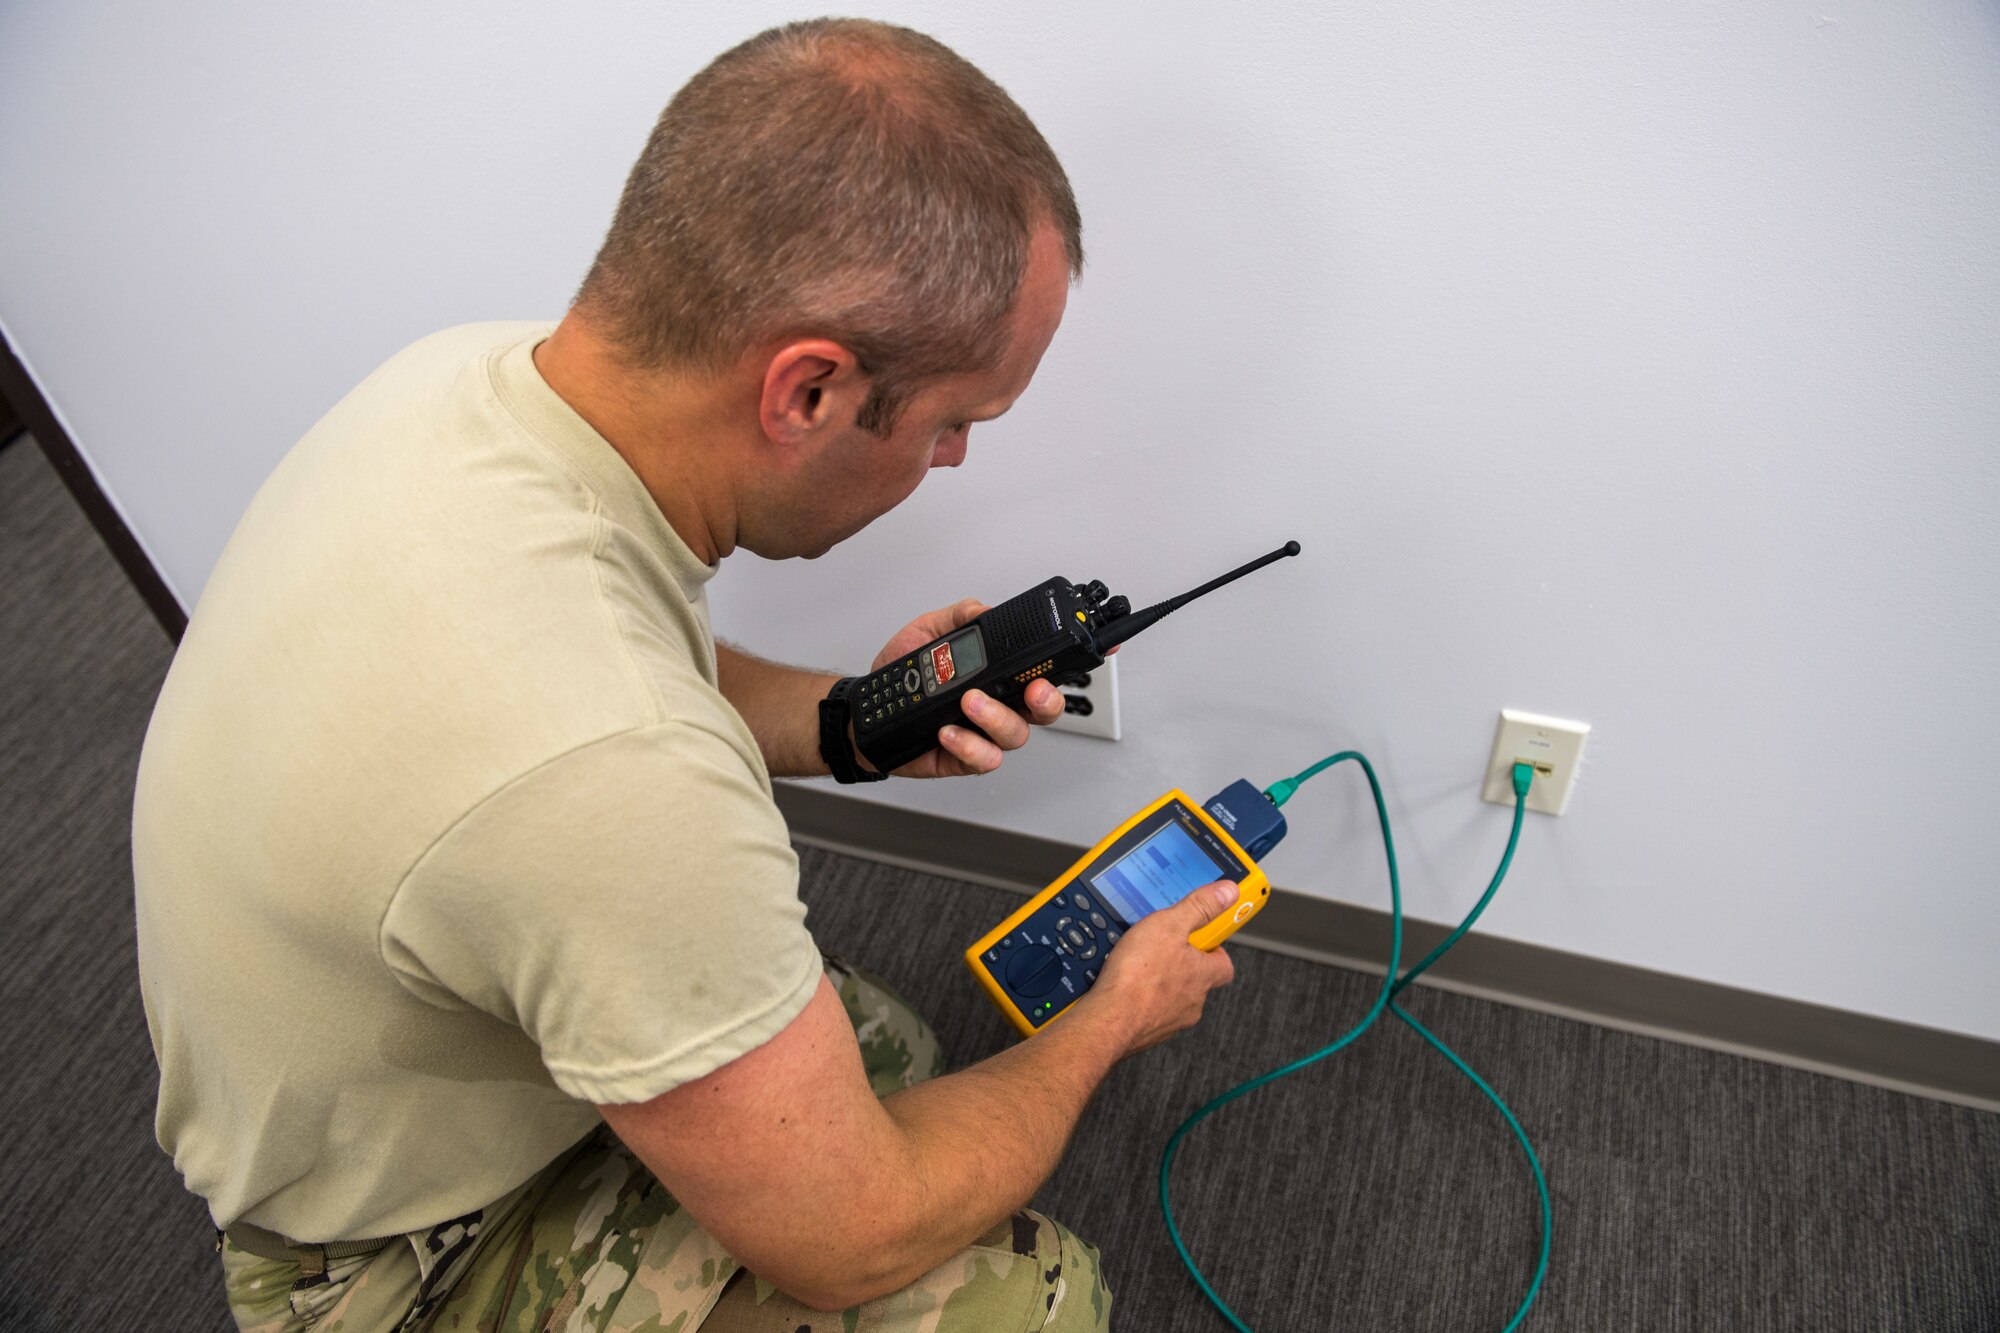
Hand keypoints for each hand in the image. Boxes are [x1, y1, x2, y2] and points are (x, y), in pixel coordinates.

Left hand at [865, 599, 1066, 778]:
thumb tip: (985, 609)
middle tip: (1031, 690)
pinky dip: (968, 745)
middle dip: (1046, 702)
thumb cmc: (903, 672)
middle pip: (1042, 712)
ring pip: (1014, 735)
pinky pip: (982, 759)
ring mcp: (982, 734)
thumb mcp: (929, 631)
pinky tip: (946, 730)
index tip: (1046, 666)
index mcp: (998, 676)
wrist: (869, 705)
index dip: (1053, 673)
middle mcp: (997, 707)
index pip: (1039, 675)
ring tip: (968, 701)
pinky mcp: (964, 758)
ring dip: (995, 718)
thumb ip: (959, 617)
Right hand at [1075, 881, 1238, 1056]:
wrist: (1108, 1019)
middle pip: (1195, 978)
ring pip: (1170, 995)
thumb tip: (1227, 893)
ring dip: (1157, 980)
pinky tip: (1121, 983)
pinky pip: (1147, 1009)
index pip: (1223, 961)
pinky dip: (1138, 996)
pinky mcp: (1147, 1030)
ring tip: (1135, 963)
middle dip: (1179, 962)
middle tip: (1159, 945)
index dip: (1213, 946)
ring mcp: (1170, 1019)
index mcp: (1204, 974)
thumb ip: (1200, 907)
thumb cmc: (1137, 977)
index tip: (1201, 932)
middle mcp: (1193, 1001)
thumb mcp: (1169, 925)